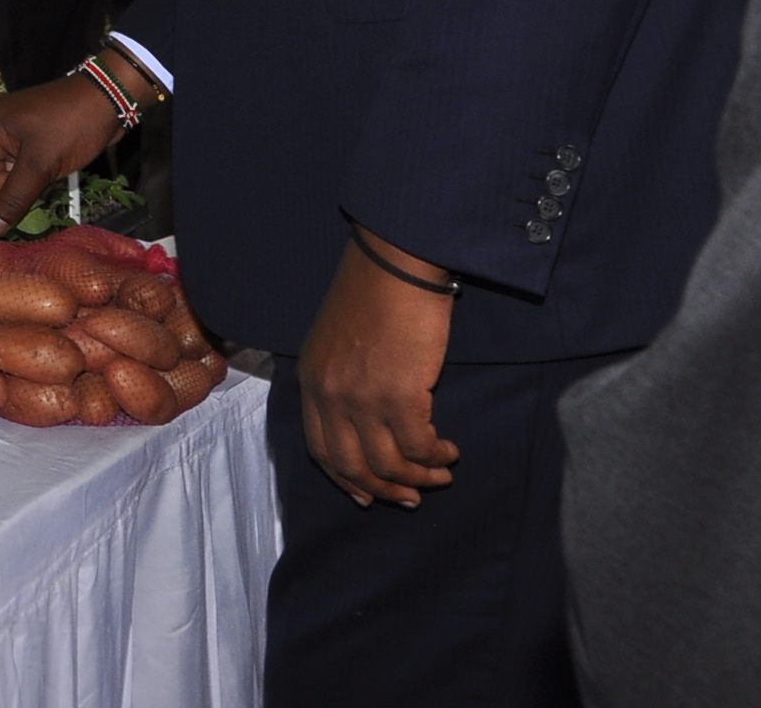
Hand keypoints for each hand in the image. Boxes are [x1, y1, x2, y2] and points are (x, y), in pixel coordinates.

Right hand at [0, 72, 122, 231]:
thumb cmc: (73, 123)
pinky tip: (55, 170)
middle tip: (37, 179)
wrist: (109, 102)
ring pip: (6, 184)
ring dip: (27, 188)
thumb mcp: (41, 164)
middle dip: (9, 191)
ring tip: (50, 171)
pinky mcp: (29, 150)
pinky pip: (22, 178)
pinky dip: (37, 182)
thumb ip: (13, 199)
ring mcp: (11, 142)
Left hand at [299, 229, 461, 506]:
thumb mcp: (338, 340)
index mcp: (311, 380)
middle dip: (384, 489)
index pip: (319, 447)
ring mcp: (362, 398)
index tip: (367, 495)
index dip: (344, 478)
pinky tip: (449, 451)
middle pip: (351, 465)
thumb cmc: (374, 294)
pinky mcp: (399, 395)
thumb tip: (366, 418)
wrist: (396, 263)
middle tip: (412, 497)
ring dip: (419, 478)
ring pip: (388, 463)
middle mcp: (329, 394)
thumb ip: (341, 378)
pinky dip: (436, 457)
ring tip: (441, 474)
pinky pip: (419, 447)